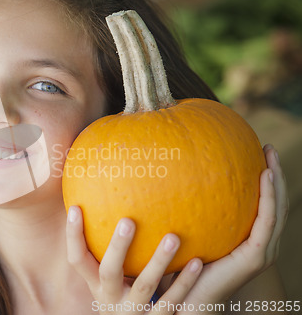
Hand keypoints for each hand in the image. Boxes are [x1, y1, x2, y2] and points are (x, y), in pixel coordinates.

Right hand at [67, 208, 202, 313]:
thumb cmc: (125, 296)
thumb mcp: (110, 280)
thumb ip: (109, 252)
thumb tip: (98, 204)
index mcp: (96, 285)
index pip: (77, 260)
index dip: (73, 236)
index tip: (75, 208)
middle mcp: (110, 299)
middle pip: (109, 272)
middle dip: (117, 246)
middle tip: (127, 220)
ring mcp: (133, 312)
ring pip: (144, 286)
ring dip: (158, 261)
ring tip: (173, 237)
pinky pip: (171, 302)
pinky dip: (183, 282)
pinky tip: (196, 261)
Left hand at [168, 144, 288, 312]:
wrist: (184, 298)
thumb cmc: (182, 267)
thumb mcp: (191, 234)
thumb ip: (190, 213)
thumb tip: (170, 182)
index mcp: (249, 242)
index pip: (264, 208)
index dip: (266, 183)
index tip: (259, 156)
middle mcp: (260, 246)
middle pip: (275, 205)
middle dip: (275, 175)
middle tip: (268, 149)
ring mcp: (261, 252)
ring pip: (276, 210)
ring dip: (276, 181)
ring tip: (270, 154)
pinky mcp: (256, 256)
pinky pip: (266, 221)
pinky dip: (269, 198)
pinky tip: (264, 176)